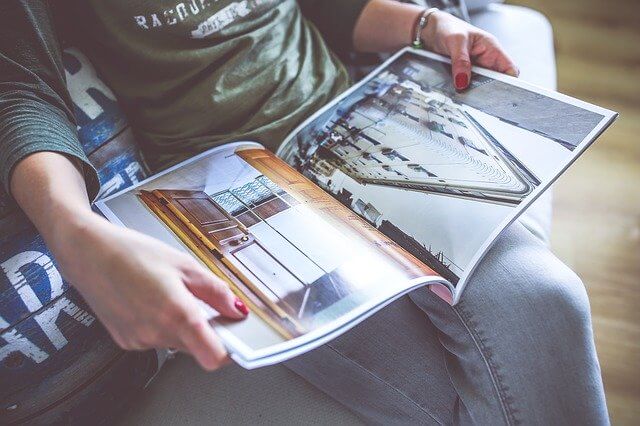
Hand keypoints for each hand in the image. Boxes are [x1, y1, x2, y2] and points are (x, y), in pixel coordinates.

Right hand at [52, 211, 248, 370]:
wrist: (88, 254)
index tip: (236, 339)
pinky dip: (161, 326)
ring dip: (182, 326)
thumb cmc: (132, 252)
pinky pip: (157, 340)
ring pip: (178, 343)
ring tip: (169, 294)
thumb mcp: (184, 264)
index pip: (213, 356)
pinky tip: (151, 301)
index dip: (229, 351)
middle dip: (205, 330)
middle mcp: (156, 332)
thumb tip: (237, 309)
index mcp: (176, 312)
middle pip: (197, 347)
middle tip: (200, 301)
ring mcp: (139, 340)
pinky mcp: (127, 342)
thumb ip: (216, 291)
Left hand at [422, 11, 518, 89]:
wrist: (430, 29)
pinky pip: (465, 85)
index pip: (510, 69)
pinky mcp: (461, 74)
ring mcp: (473, 68)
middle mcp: (485, 59)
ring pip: (479, 86)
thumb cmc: (447, 27)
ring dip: (472, 90)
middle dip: (487, 90)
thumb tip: (463, 82)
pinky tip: (455, 91)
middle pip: (495, 81)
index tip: (501, 93)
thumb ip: (461, 61)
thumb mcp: (455, 41)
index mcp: (491, 49)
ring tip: (463, 93)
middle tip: (476, 95)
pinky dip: (462, 89)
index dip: (509, 83)